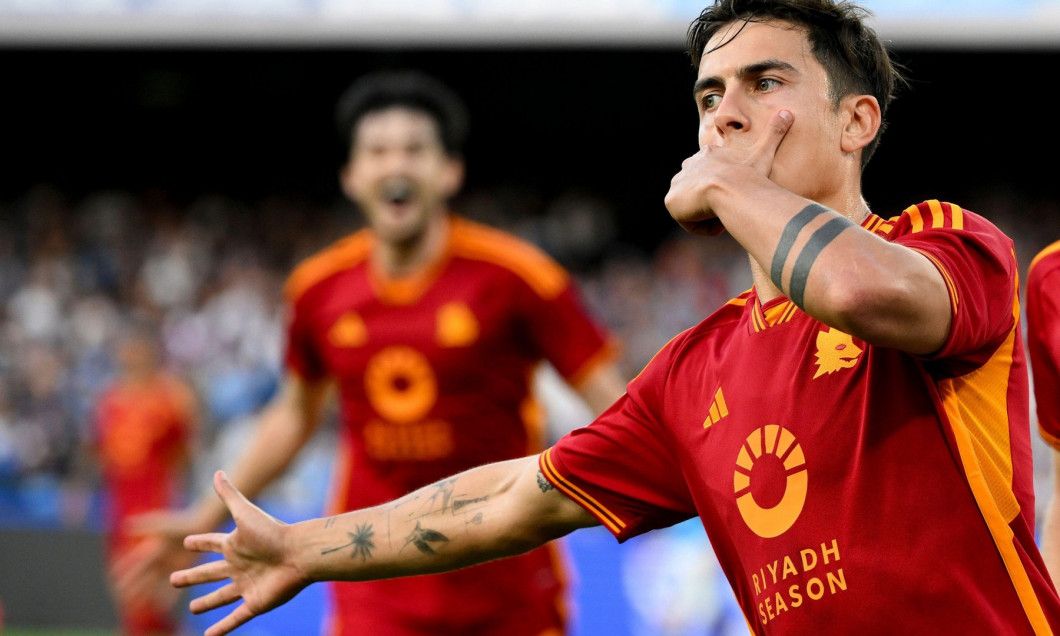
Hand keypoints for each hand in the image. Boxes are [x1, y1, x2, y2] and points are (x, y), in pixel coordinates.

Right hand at [112, 507, 208, 609]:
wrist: (202, 524)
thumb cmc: (181, 521)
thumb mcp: (163, 524)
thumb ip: (145, 526)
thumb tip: (125, 526)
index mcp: (151, 548)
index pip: (135, 561)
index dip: (125, 569)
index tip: (114, 577)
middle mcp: (158, 559)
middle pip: (142, 576)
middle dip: (132, 585)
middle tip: (123, 597)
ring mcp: (168, 566)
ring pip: (155, 584)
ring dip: (147, 594)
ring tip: (139, 606)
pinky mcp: (181, 571)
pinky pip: (173, 587)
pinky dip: (168, 597)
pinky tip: (164, 608)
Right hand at [171, 471, 308, 635]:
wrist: (298, 553)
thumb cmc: (272, 532)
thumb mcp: (245, 513)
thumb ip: (230, 495)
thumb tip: (217, 472)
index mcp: (234, 545)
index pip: (211, 544)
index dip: (199, 543)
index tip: (186, 542)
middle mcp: (239, 566)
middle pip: (210, 573)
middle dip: (192, 576)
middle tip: (173, 579)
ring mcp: (246, 585)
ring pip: (220, 596)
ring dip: (206, 603)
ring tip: (192, 608)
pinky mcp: (255, 603)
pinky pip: (235, 619)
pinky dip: (222, 628)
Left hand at [664, 109, 792, 234]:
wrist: (731, 190)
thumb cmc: (750, 175)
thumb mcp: (763, 154)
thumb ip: (774, 134)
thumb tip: (788, 112)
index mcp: (706, 155)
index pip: (711, 175)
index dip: (725, 188)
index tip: (738, 194)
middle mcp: (687, 167)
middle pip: (701, 192)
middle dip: (715, 202)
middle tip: (732, 206)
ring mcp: (677, 184)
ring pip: (695, 208)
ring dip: (710, 214)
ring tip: (725, 212)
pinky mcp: (671, 201)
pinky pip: (688, 222)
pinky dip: (702, 225)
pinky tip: (716, 219)